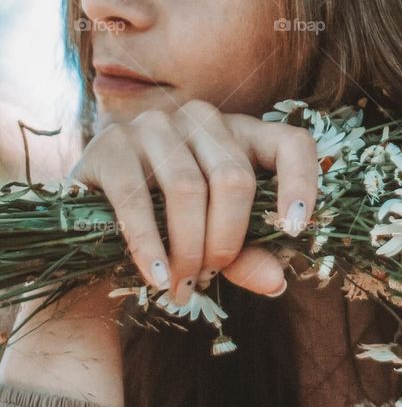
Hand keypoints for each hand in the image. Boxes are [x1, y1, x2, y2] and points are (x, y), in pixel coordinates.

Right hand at [64, 101, 319, 304]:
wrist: (94, 215)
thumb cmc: (170, 222)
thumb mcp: (215, 238)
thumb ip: (247, 257)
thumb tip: (275, 282)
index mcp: (242, 134)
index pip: (291, 142)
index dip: (301, 182)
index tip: (295, 228)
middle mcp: (203, 119)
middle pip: (235, 179)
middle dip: (226, 240)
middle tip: (209, 277)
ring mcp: (155, 125)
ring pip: (188, 189)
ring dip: (187, 249)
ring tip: (181, 287)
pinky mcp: (112, 143)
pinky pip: (137, 198)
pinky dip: (150, 245)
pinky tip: (157, 278)